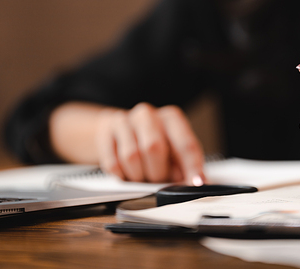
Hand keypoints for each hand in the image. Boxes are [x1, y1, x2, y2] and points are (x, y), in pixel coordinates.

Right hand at [49, 102, 204, 184]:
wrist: (116, 132)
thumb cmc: (152, 143)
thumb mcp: (173, 152)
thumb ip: (183, 165)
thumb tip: (192, 182)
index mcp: (171, 118)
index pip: (185, 143)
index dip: (191, 166)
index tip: (195, 183)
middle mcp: (147, 115)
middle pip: (154, 148)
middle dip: (158, 172)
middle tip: (160, 180)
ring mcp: (124, 121)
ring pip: (131, 157)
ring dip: (139, 175)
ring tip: (143, 176)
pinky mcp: (104, 133)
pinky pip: (113, 164)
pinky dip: (122, 175)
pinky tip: (127, 172)